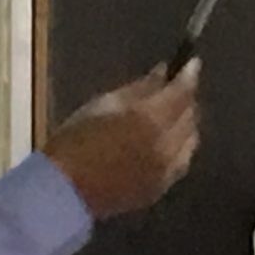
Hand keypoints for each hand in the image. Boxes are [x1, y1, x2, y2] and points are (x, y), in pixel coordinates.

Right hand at [45, 65, 200, 218]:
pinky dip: (179, 148)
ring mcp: (166, 171)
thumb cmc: (75, 140)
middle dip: (187, 100)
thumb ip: (139, 89)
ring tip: (173, 115)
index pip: (182, 92)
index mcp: (150, 120)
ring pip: (190, 142)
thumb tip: (162, 74)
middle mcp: (167, 145)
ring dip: (186, 125)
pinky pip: (181, 162)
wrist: (63, 191)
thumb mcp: (103, 104)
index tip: (191, 63)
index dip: (189, 75)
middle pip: (191, 117)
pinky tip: (167, 142)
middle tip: (177, 89)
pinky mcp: (161, 189)